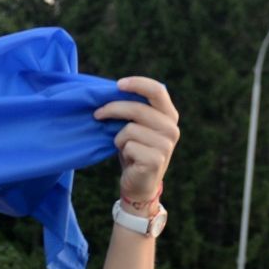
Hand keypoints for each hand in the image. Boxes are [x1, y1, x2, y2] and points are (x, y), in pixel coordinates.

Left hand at [93, 77, 179, 204]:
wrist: (139, 184)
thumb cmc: (134, 151)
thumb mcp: (136, 127)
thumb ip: (133, 110)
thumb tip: (112, 92)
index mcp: (169, 116)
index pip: (157, 90)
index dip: (137, 84)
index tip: (118, 84)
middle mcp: (172, 129)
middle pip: (137, 109)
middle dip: (112, 109)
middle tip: (97, 114)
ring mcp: (166, 145)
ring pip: (129, 129)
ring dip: (119, 138)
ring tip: (124, 147)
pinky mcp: (155, 159)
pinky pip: (128, 145)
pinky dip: (122, 151)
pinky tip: (130, 159)